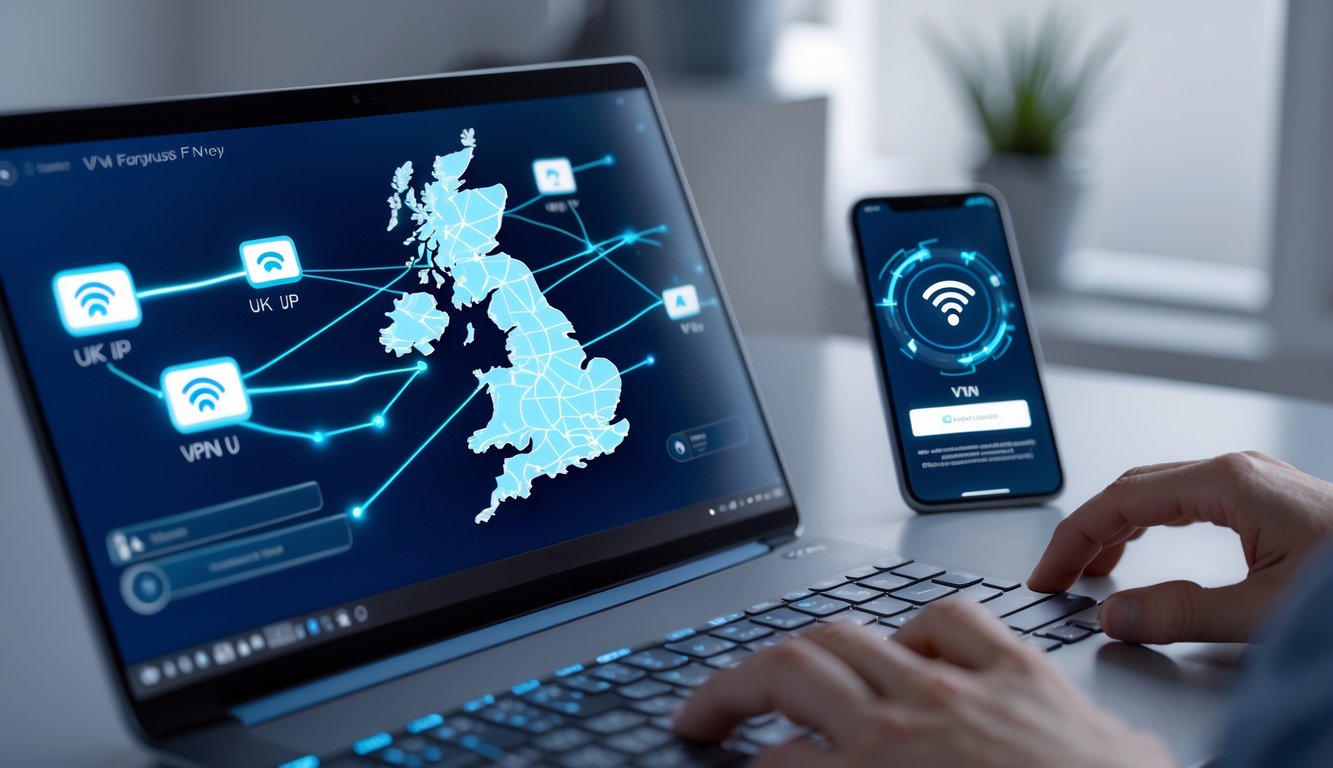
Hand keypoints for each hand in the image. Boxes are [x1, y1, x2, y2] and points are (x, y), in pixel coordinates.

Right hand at [672, 601, 1171, 767]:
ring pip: (849, 634)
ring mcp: (961, 685)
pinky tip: (905, 642)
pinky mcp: (1021, 671)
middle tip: (706, 707)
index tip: (724, 764)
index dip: (736, 759)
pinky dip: (913, 625)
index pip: (774, 759)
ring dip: (803, 647)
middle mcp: (907, 723)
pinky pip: (950, 619)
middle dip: (730, 688)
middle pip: (786, 673)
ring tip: (785, 662)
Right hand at [1028, 451, 1332, 643]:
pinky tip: (1141, 551)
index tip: (1047, 575)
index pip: (1119, 501)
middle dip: (1085, 532)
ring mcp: (1251, 481)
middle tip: (1055, 575)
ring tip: (1089, 569)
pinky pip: (1184, 499)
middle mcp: (1235, 471)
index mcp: (1227, 483)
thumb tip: (1116, 613)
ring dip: (1115, 527)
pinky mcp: (1265, 499)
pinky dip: (1148, 525)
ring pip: (1156, 490)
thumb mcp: (1265, 610)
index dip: (1072, 540)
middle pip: (1131, 488)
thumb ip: (1182, 612)